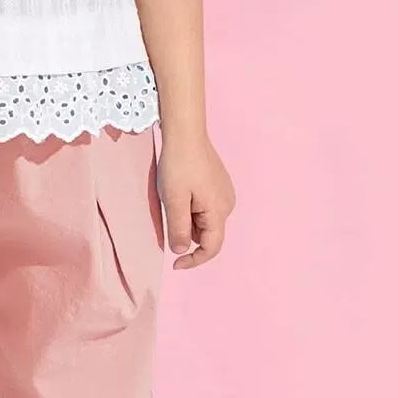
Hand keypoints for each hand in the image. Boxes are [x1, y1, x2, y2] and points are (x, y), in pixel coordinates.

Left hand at [158, 130, 234, 269]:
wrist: (186, 133)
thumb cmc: (178, 165)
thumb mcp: (174, 200)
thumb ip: (178, 228)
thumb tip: (181, 250)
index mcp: (218, 211)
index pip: (211, 248)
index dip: (194, 260)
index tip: (175, 263)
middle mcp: (227, 205)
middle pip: (207, 234)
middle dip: (187, 233)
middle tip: (169, 212)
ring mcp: (225, 194)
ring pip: (205, 221)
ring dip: (188, 219)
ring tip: (174, 197)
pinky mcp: (219, 185)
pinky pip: (206, 208)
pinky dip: (192, 209)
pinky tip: (181, 192)